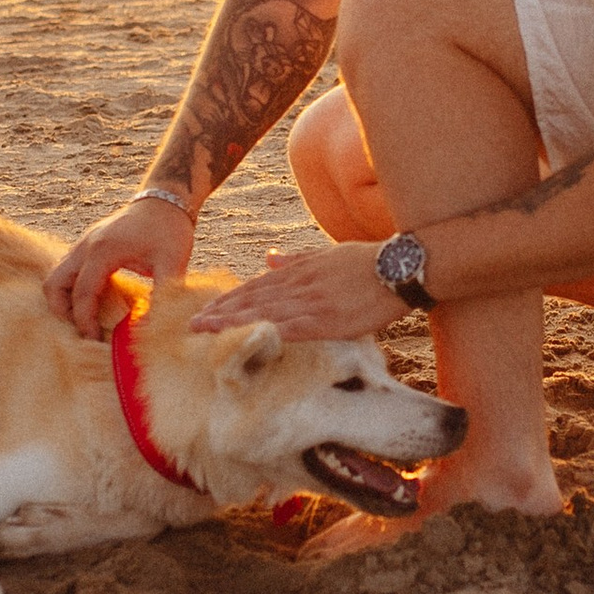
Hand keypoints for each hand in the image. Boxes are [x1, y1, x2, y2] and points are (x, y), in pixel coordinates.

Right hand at [44, 195, 195, 334]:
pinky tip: (96, 301)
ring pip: (57, 276)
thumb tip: (149, 329)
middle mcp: (86, 246)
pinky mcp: (89, 244)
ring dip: (65, 300)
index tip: (95, 341)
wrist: (166, 199)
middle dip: (63, 312)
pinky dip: (72, 289)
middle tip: (84, 330)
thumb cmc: (170, 230)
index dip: (85, 322)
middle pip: (53, 284)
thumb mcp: (172, 263)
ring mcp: (84, 243)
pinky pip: (68, 270)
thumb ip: (161, 296)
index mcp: (102, 251)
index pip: (82, 294)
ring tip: (88, 319)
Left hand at [190, 240, 404, 342]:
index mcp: (299, 271)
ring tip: (207, 331)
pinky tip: (249, 340)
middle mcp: (299, 285)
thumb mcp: (327, 254)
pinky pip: (292, 329)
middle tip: (193, 325)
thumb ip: (296, 258)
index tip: (207, 310)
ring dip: (233, 323)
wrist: (400, 266)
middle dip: (221, 312)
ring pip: (264, 313)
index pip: (256, 287)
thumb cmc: (368, 261)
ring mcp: (312, 302)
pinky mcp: (328, 320)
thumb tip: (268, 258)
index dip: (229, 299)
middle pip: (252, 300)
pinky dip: (268, 333)